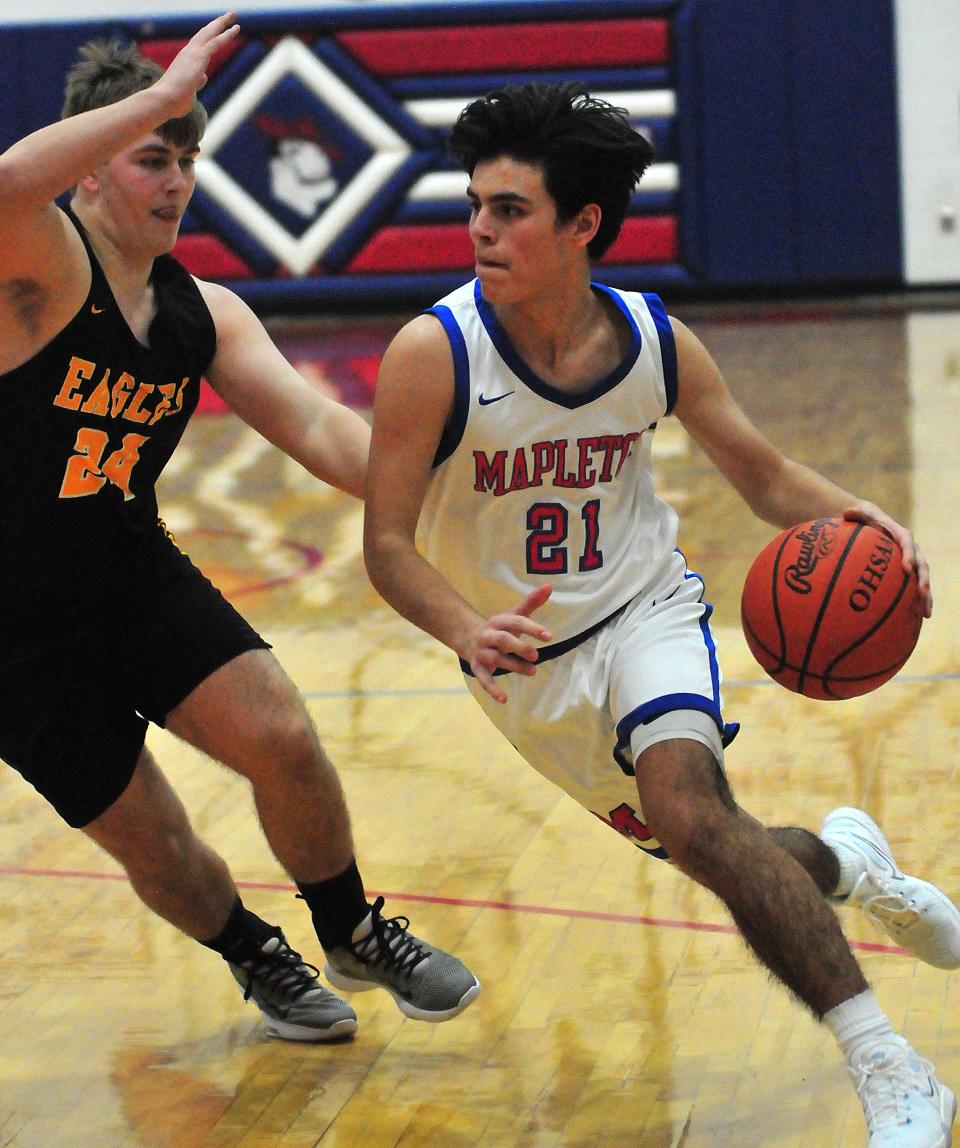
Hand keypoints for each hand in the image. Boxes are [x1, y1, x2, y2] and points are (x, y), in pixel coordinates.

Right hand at [153, 13, 239, 118]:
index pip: (199, 46)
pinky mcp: (198, 57)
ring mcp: (192, 54)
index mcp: (184, 61)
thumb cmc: (173, 101)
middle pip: (204, 34)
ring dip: (222, 23)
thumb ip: (196, 83)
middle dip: (216, 24)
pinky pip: (215, 42)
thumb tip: (203, 77)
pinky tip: (235, 28)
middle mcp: (187, 53)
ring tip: (233, 15)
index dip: (209, 38)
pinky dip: (226, 35)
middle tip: (228, 16)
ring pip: (210, 33)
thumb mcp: (188, 92)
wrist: (163, 99)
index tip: (217, 32)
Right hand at [466, 584, 552, 703]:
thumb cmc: (499, 628)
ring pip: (496, 659)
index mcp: (499, 621)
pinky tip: (504, 699)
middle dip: (519, 648)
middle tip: (536, 657)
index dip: (531, 628)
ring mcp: (482, 651)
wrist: (467, 636)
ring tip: (532, 672)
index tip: (548, 636)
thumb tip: (550, 586)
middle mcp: (488, 635)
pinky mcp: (477, 667)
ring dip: (513, 666)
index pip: (516, 622)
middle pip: (503, 640)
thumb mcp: (513, 615)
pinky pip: (483, 679)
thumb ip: (531, 602)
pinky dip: (492, 689)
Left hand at [842, 504, 932, 616]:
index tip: (906, 568)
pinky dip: (917, 603)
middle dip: (923, 579)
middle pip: (921, 564)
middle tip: (921, 593)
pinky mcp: (907, 574)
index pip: (907, 543)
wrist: (873, 524)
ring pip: (922, 580)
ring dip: (926, 596)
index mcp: (900, 535)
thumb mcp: (860, 513)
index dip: (909, 555)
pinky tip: (917, 620)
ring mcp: (911, 562)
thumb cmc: (864, 520)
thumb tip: (846, 511)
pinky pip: (913, 589)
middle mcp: (910, 550)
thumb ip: (856, 513)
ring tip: (926, 613)